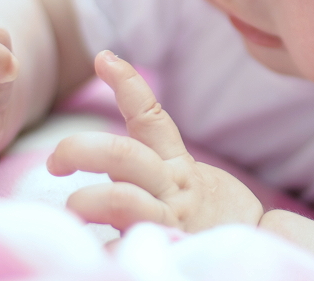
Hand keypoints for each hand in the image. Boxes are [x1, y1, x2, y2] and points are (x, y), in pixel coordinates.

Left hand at [47, 51, 264, 232]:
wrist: (258, 249)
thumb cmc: (206, 217)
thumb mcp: (184, 182)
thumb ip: (145, 166)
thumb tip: (93, 156)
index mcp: (176, 167)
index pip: (151, 117)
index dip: (127, 84)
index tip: (103, 57)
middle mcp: (173, 188)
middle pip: (123, 154)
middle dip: (81, 149)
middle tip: (55, 161)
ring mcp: (171, 222)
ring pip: (123, 200)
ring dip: (88, 201)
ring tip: (70, 211)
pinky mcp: (170, 252)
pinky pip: (128, 250)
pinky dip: (108, 252)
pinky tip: (96, 256)